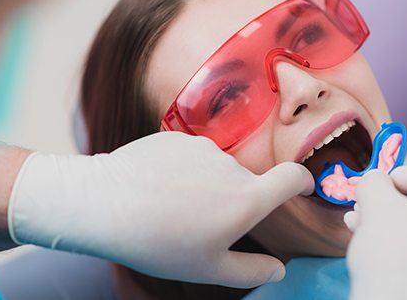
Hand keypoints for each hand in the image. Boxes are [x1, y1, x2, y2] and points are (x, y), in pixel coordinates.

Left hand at [8, 132, 313, 287]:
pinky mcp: (176, 137)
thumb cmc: (159, 243)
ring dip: (206, 183)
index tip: (301, 187)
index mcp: (246, 198)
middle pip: (246, 180)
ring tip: (173, 206)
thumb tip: (280, 268)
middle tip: (201, 222)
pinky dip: (182, 169)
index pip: (293, 177)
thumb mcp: (209, 268)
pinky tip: (158, 187)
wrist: (104, 204)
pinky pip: (189, 154)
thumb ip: (252, 269)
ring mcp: (202, 147)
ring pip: (216, 168)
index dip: (303, 182)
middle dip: (234, 198)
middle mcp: (231, 166)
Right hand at [345, 165, 406, 299]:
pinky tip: (367, 246)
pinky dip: (399, 246)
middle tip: (365, 203)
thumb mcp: (377, 204)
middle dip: (393, 200)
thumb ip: (374, 182)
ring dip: (389, 222)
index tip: (384, 182)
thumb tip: (374, 181)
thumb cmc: (395, 254)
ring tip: (357, 223)